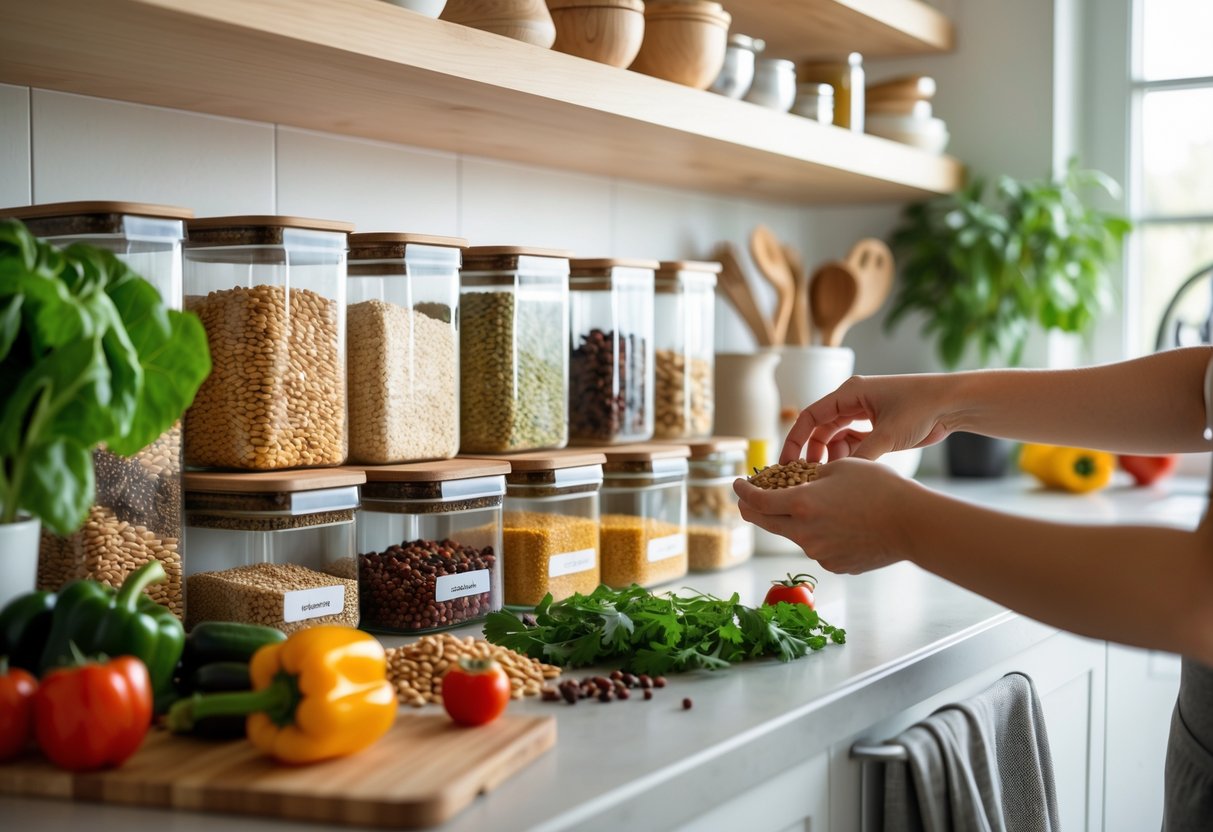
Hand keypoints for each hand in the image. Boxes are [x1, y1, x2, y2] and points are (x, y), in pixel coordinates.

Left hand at [734, 458, 920, 573]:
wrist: (912, 524)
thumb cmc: (880, 488)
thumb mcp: (840, 468)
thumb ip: (810, 477)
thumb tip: (797, 484)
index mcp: (801, 504)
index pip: (756, 501)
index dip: (743, 491)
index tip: (738, 484)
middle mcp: (804, 533)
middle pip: (765, 523)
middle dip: (753, 509)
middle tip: (750, 498)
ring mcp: (818, 553)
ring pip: (794, 534)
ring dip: (793, 520)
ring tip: (814, 506)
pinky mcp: (834, 565)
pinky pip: (818, 547)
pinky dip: (819, 534)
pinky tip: (840, 524)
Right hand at [780, 373, 957, 463]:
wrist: (954, 404)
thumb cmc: (922, 408)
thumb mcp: (888, 434)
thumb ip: (861, 456)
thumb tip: (838, 478)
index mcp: (850, 393)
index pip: (811, 416)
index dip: (796, 440)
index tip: (787, 463)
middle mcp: (853, 400)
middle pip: (820, 429)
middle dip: (813, 453)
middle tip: (807, 478)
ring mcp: (864, 413)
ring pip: (836, 437)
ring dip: (832, 456)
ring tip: (834, 476)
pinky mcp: (876, 425)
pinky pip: (853, 442)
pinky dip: (849, 456)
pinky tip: (850, 470)